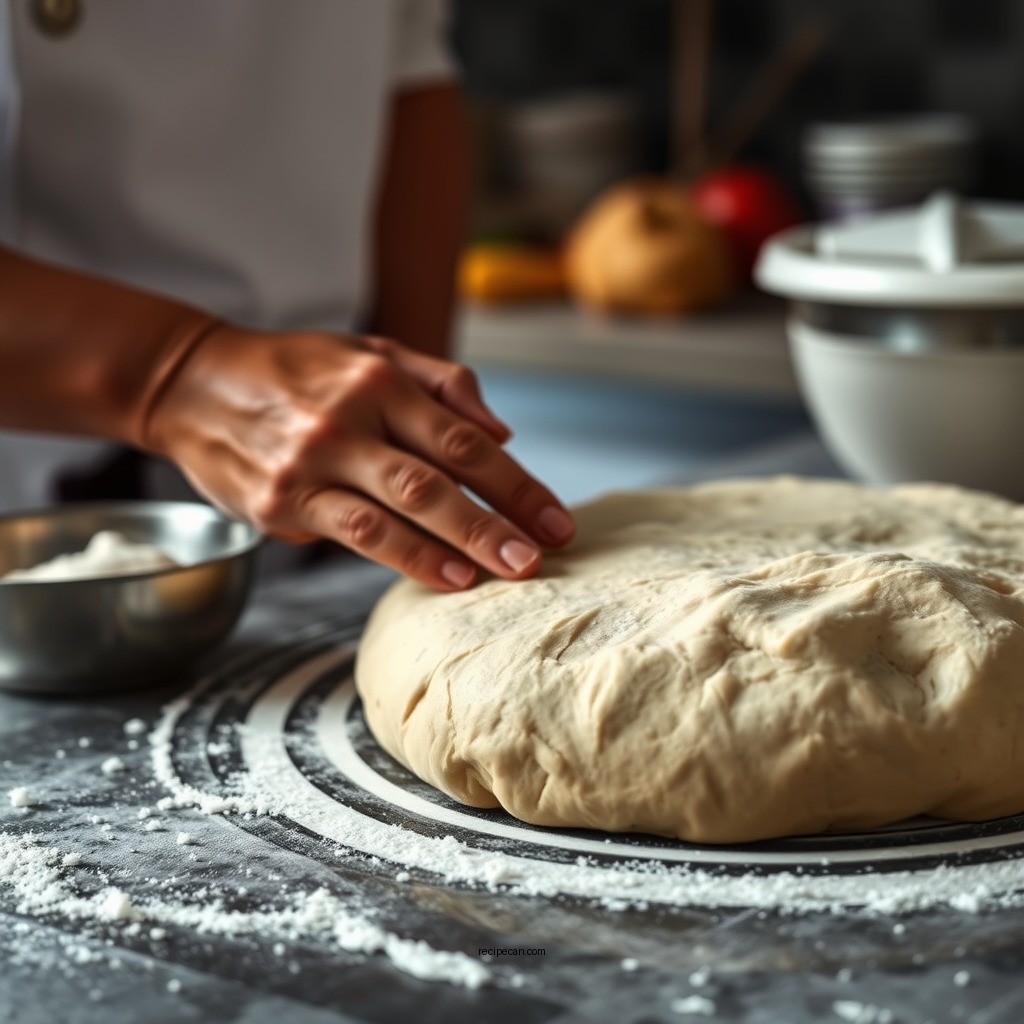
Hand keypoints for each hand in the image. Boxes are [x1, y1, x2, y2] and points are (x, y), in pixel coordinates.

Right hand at [143, 326, 575, 589]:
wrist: (192, 384)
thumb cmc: (294, 372)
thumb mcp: (368, 351)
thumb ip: (439, 382)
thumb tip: (502, 430)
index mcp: (381, 380)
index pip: (466, 438)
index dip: (518, 481)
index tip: (556, 518)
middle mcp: (351, 418)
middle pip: (443, 475)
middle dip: (502, 518)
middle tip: (546, 554)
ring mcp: (314, 460)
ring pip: (403, 506)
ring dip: (463, 543)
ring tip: (510, 572)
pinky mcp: (281, 500)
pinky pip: (356, 532)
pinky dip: (407, 556)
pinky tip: (447, 577)